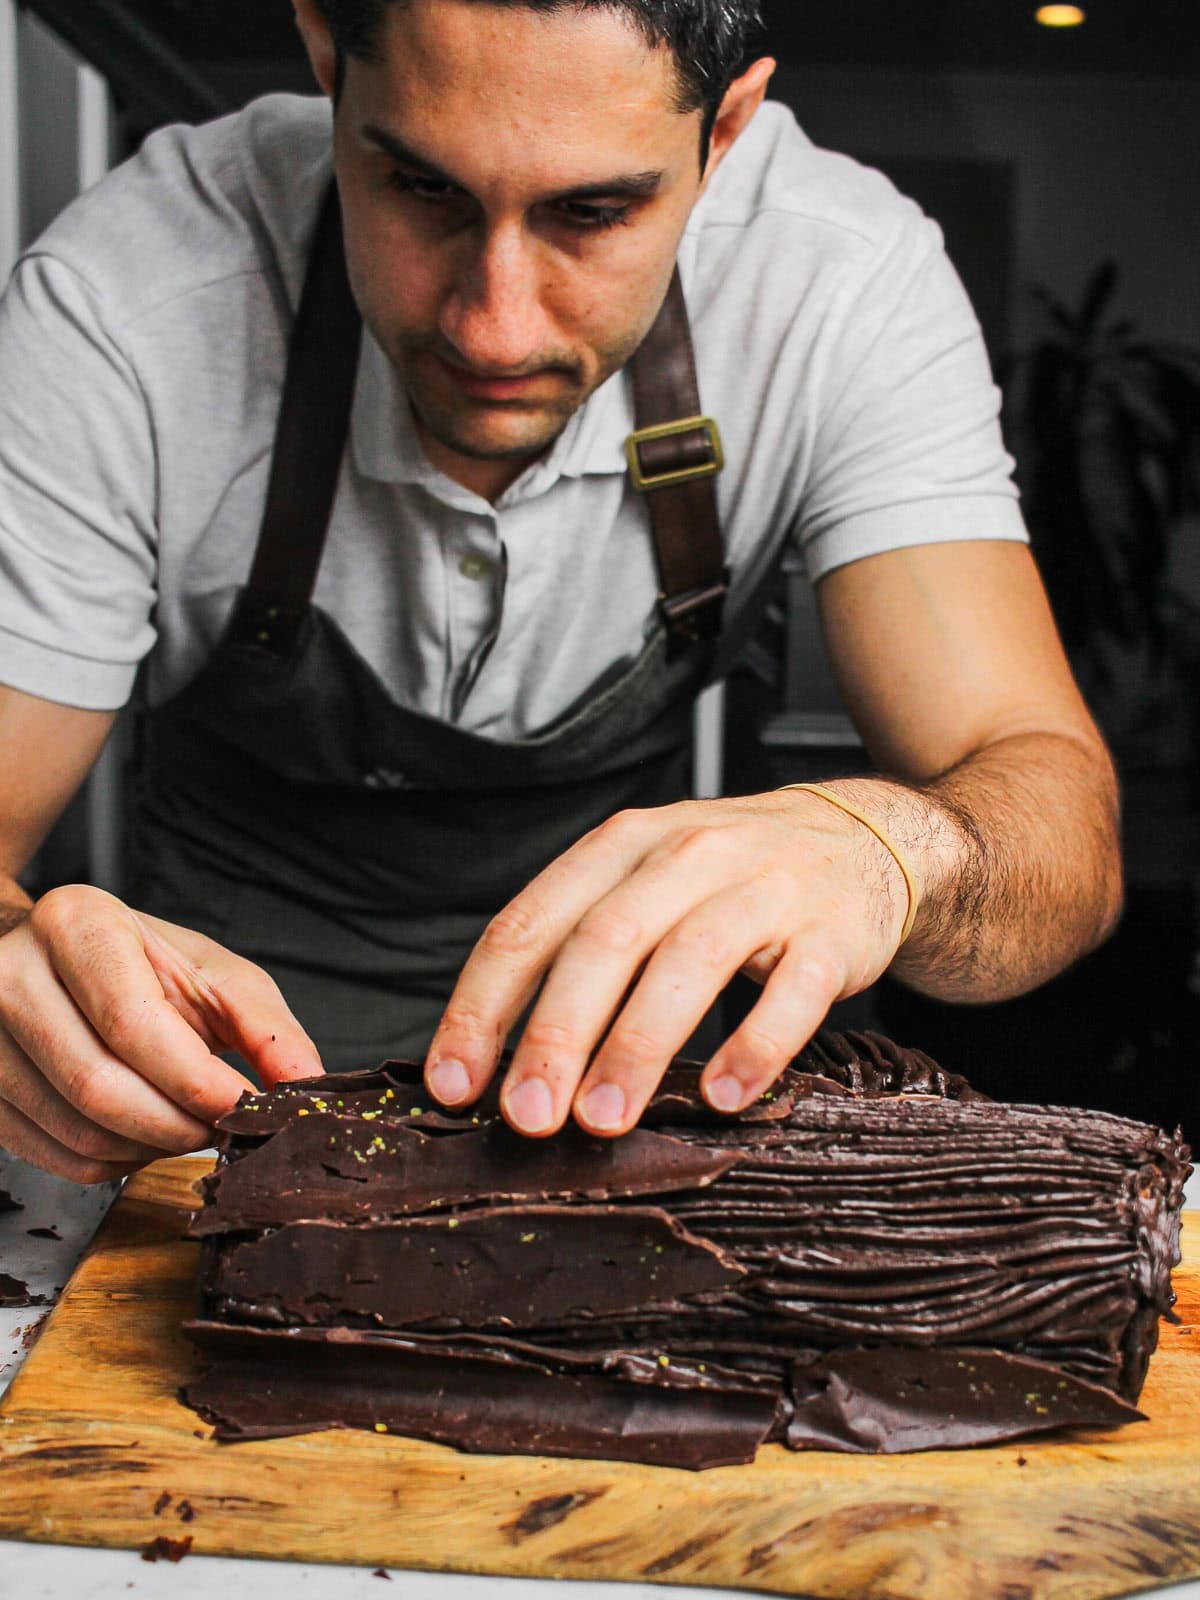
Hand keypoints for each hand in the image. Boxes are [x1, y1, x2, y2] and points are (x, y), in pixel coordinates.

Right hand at [0, 885, 321, 1182]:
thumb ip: (266, 1027)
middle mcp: (11, 974)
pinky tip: (143, 1134)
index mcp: (75, 925)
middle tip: (223, 1128)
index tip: (245, 1105)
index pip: (131, 1022)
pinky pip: (55, 1155)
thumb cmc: (144, 965)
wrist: (60, 963)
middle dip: (177, 1125)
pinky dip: (114, 1162)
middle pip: (97, 1085)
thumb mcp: (213, 974)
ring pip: (75, 1130)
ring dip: (149, 1149)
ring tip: (188, 1125)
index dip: (194, 1079)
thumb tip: (305, 1084)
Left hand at [424, 790, 911, 1137]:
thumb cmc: (729, 879)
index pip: (531, 923)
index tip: (454, 1084)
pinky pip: (793, 991)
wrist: (862, 840)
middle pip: (605, 941)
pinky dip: (755, 1045)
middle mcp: (687, 855)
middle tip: (526, 1116)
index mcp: (621, 846)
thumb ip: (578, 946)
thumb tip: (495, 1057)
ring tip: (602, 1120)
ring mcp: (764, 888)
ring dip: (638, 1046)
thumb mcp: (644, 882)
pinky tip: (721, 1097)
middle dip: (556, 1034)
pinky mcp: (831, 931)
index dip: (484, 1005)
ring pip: (690, 961)